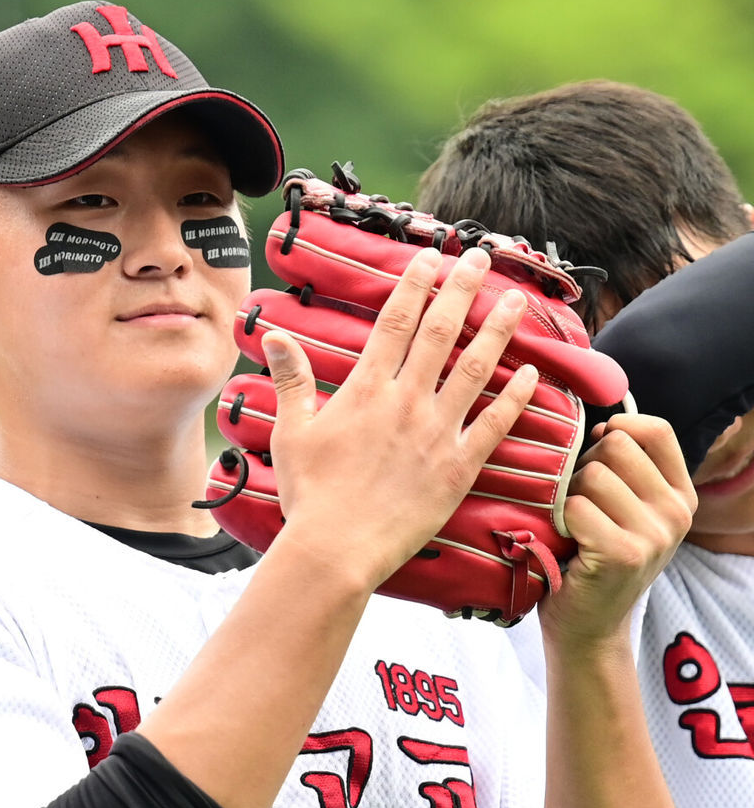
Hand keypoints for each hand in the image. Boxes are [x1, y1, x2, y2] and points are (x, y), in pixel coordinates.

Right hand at [261, 246, 539, 589]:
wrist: (336, 549)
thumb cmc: (309, 496)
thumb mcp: (291, 433)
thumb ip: (290, 381)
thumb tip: (273, 337)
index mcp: (366, 390)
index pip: (397, 322)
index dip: (416, 285)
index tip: (432, 258)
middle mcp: (407, 402)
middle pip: (441, 332)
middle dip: (463, 289)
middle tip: (480, 258)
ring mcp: (437, 434)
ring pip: (476, 369)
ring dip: (499, 330)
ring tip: (518, 301)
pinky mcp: (458, 468)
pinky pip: (495, 425)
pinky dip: (517, 398)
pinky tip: (533, 374)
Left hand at [540, 413, 696, 646]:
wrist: (588, 628)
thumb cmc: (593, 562)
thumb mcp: (626, 512)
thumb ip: (627, 471)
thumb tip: (604, 426)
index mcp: (680, 496)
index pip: (657, 430)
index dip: (619, 427)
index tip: (596, 446)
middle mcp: (676, 513)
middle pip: (616, 447)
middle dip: (585, 467)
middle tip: (578, 504)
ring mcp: (653, 535)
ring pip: (593, 475)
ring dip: (569, 497)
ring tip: (573, 528)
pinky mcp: (623, 553)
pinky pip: (576, 507)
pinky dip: (560, 522)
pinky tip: (568, 545)